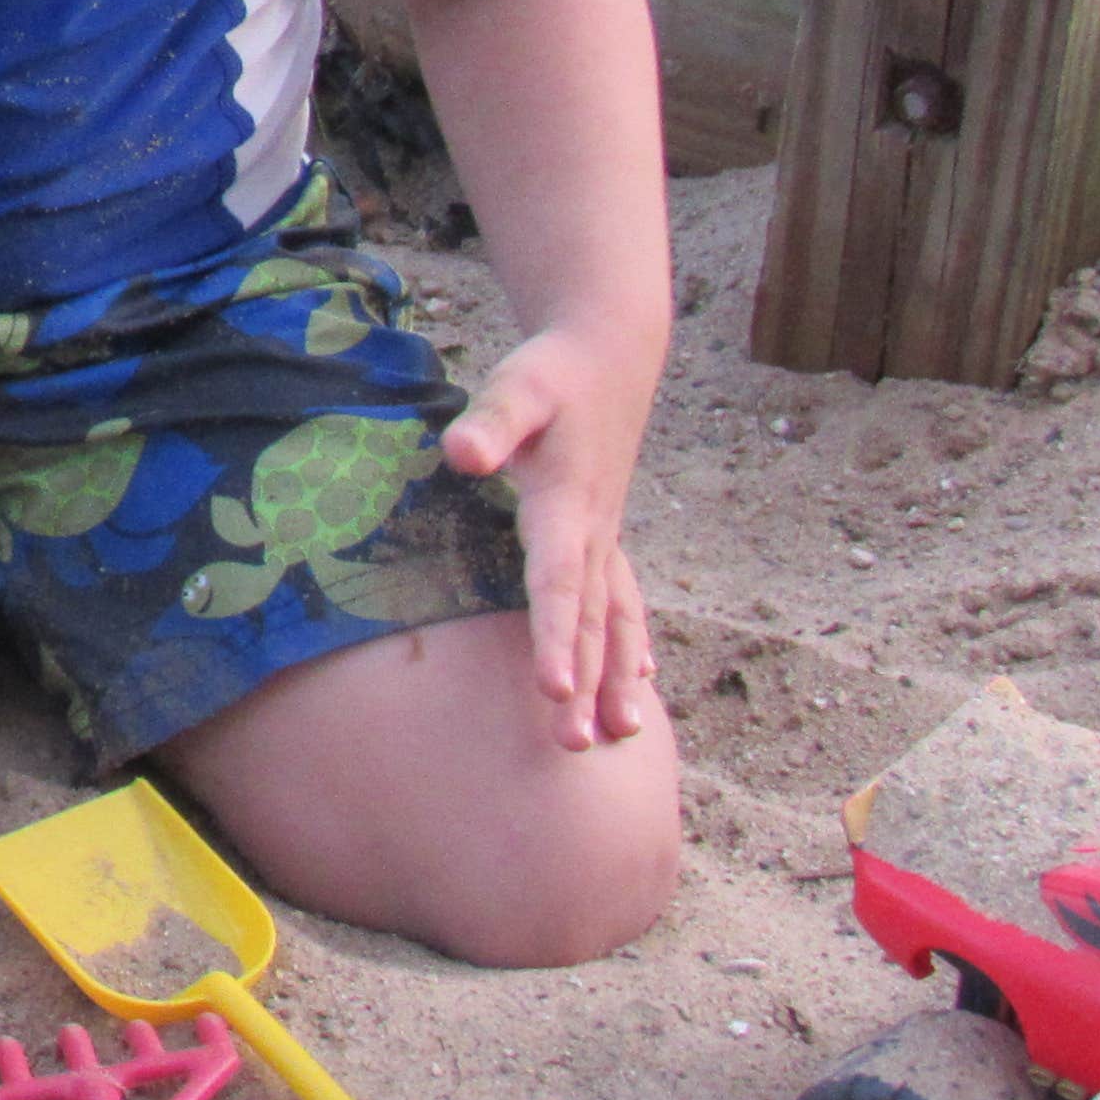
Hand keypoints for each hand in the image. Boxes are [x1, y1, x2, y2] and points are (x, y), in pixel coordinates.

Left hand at [440, 327, 658, 753]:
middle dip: (586, 685)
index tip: (553, 690)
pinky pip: (625, 601)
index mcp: (567, 507)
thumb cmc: (552, 374)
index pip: (558, 584)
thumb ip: (490, 424)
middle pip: (591, 620)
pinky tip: (639, 683)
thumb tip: (460, 456)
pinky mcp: (605, 533)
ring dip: (616, 678)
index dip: (556, 638)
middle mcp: (593, 532)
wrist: (608, 353)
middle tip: (575, 746)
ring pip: (616, 619)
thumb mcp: (515, 388)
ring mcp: (606, 536)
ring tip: (619, 737)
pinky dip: (631, 644)